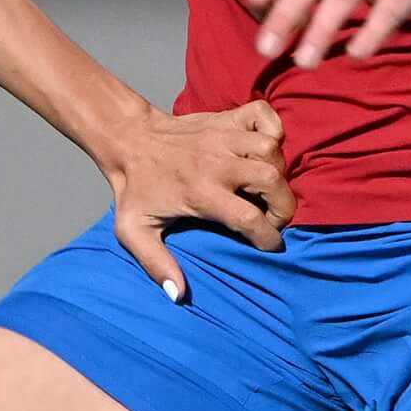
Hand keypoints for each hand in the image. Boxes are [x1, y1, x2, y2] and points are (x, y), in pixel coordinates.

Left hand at [98, 98, 292, 296]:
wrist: (127, 140)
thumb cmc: (135, 188)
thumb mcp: (134, 230)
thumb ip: (156, 263)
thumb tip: (177, 294)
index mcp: (199, 191)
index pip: (249, 217)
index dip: (267, 237)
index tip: (268, 245)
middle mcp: (216, 162)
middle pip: (272, 181)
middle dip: (283, 206)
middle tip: (271, 218)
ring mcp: (223, 136)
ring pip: (272, 149)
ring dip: (278, 170)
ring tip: (265, 188)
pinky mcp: (225, 117)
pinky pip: (264, 115)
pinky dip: (273, 128)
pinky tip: (263, 149)